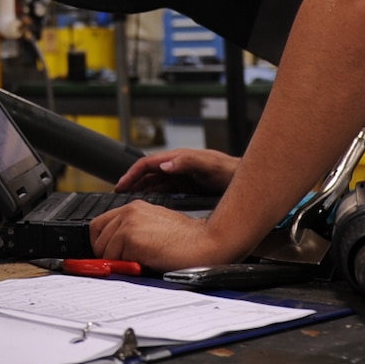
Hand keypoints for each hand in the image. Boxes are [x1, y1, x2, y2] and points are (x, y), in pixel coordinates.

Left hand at [88, 202, 225, 269]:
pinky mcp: (132, 237)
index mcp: (134, 207)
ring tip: (138, 262)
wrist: (205, 243)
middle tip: (124, 262)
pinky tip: (144, 263)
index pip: (99, 224)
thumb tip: (114, 249)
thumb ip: (133, 232)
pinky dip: (125, 266)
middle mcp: (129, 211)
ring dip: (117, 261)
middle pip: (97, 237)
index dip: (100, 242)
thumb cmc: (186, 239)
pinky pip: (115, 259)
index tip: (107, 253)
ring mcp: (130, 223)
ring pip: (104, 250)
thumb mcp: (155, 226)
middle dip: (106, 254)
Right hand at [113, 148, 238, 193]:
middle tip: (118, 196)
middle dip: (131, 183)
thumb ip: (186, 162)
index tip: (121, 185)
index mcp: (178, 158)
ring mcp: (181, 177)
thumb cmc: (229, 170)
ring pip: (154, 183)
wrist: (246, 180)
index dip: (131, 174)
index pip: (147, 163)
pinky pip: (164, 191)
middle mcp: (177, 166)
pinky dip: (153, 196)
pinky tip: (149, 205)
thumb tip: (164, 164)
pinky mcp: (187, 187)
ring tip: (128, 201)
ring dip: (140, 190)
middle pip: (147, 174)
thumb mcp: (209, 164)